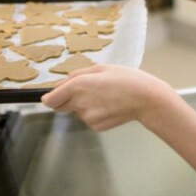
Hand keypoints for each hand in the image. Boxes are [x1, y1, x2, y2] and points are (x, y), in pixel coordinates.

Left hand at [41, 64, 173, 131]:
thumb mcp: (100, 68)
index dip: (49, 97)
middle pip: (61, 106)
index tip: (51, 96)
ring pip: (77, 112)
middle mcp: (79, 104)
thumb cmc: (126, 78)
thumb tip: (58, 85)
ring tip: (105, 96)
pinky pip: (89, 118)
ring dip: (85, 105)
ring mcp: (87, 118)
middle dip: (68, 99)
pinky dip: (95, 113)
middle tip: (88, 91)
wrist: (146, 99)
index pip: (49, 100)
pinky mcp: (96, 126)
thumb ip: (75, 76)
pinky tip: (110, 106)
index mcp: (78, 86)